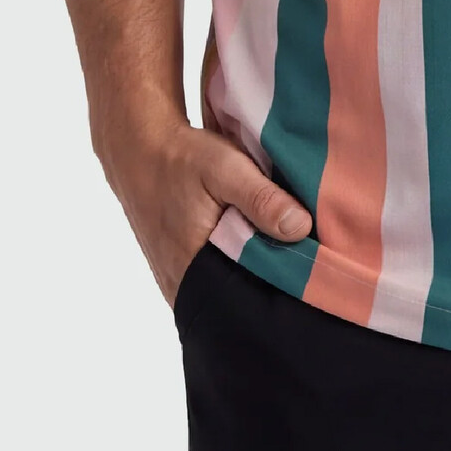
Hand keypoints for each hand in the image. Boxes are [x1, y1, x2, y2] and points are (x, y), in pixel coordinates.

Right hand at [97, 111, 312, 305]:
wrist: (138, 151)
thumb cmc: (181, 159)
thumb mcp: (225, 168)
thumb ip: (261, 199)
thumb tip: (301, 229)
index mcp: (194, 269)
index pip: (247, 300)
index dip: (282, 285)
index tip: (313, 271)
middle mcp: (181, 286)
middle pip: (238, 297)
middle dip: (270, 282)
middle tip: (304, 261)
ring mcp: (177, 281)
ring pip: (226, 288)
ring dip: (252, 273)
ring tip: (282, 252)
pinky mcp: (177, 270)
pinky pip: (213, 279)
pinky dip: (234, 266)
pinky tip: (252, 246)